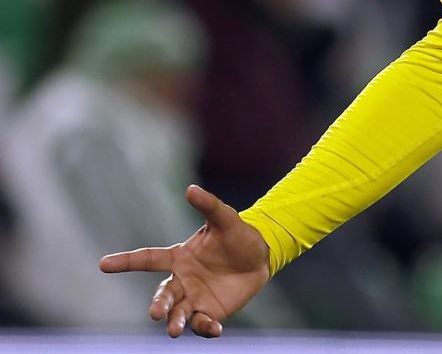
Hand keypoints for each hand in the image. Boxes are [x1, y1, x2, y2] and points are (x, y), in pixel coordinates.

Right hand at [99, 184, 269, 337]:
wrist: (260, 258)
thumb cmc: (238, 237)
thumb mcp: (226, 220)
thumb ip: (209, 206)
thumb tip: (190, 189)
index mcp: (178, 257)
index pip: (147, 259)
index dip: (125, 261)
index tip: (103, 264)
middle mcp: (181, 280)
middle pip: (163, 294)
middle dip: (158, 305)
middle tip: (155, 313)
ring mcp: (194, 298)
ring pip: (178, 314)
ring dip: (175, 322)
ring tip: (174, 330)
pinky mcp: (210, 313)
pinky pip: (202, 324)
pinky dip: (205, 329)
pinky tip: (214, 329)